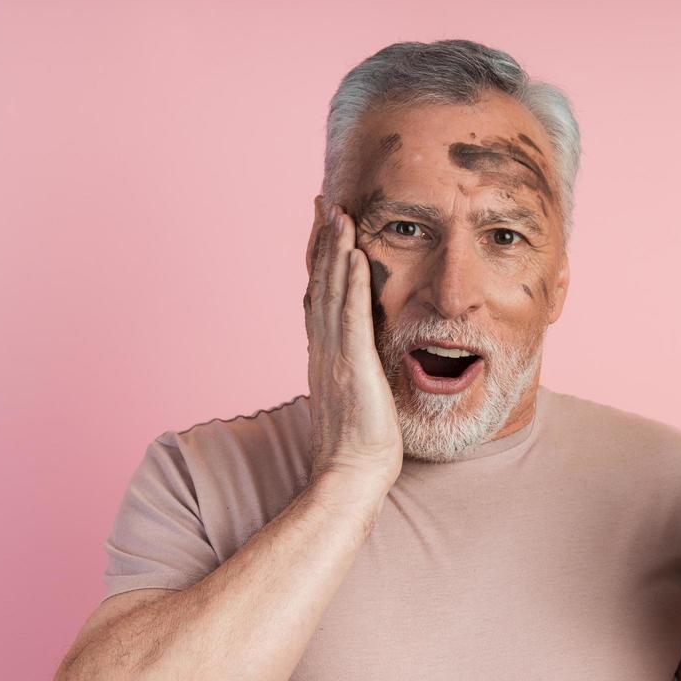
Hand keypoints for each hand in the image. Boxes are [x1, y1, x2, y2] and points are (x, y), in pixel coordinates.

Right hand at [303, 195, 402, 491]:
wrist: (350, 476)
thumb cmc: (359, 449)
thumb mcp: (355, 401)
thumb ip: (354, 375)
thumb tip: (361, 365)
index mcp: (325, 356)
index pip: (320, 298)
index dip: (321, 261)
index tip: (325, 229)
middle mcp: (324, 350)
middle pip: (320, 284)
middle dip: (323, 242)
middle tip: (325, 203)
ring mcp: (335, 356)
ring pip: (332, 292)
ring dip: (335, 249)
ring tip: (339, 213)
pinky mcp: (352, 365)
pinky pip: (351, 315)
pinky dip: (351, 282)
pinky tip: (354, 254)